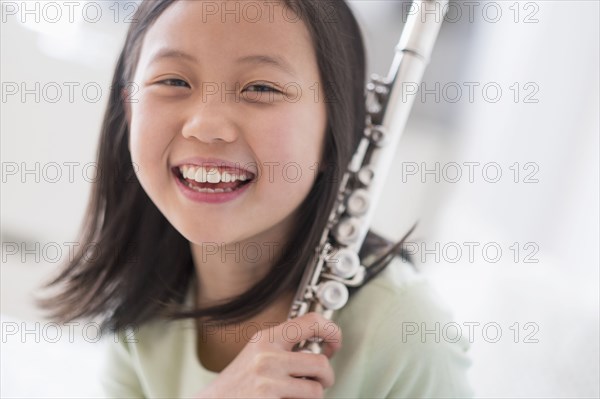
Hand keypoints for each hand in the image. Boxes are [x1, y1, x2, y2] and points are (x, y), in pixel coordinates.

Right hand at [196, 312, 341, 398]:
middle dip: (326, 377)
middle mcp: (267, 354)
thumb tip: (319, 346)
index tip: (334, 344)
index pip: (311, 321)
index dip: (332, 332)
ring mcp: (268, 378)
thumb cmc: (236, 386)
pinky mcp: (268, 397)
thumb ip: (282, 348)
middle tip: (320, 382)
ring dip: (314, 396)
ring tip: (300, 396)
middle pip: (321, 362)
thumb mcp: (256, 356)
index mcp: (266, 338)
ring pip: (316, 389)